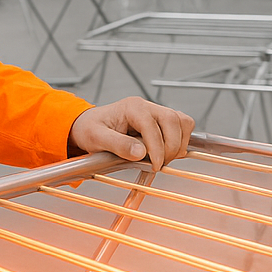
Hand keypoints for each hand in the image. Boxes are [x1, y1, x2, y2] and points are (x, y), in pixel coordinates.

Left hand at [69, 97, 194, 172]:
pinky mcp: (161, 121)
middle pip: (173, 121)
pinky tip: (167, 152)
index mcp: (131, 107)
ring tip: (163, 158)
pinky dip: (181, 140)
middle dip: (171, 147)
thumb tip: (140, 152)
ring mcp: (156, 112)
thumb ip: (118, 144)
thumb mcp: (96, 138)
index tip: (155, 165)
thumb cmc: (91, 128)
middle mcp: (147, 106)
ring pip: (182, 122)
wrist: (89, 125)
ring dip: (178, 143)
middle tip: (159, 164)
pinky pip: (182, 126)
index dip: (157, 148)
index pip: (153, 126)